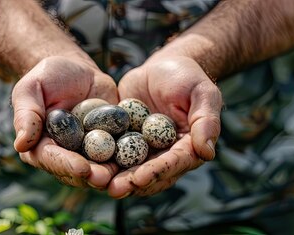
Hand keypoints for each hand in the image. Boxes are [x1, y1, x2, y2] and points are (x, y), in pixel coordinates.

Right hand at [11, 56, 118, 188]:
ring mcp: (87, 152)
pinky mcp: (108, 145)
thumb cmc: (47, 76)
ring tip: (124, 176)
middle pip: (76, 171)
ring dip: (111, 174)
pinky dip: (128, 160)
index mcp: (39, 146)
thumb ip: (26, 114)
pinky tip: (140, 161)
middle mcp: (63, 155)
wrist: (76, 69)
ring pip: (99, 168)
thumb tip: (20, 144)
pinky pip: (118, 155)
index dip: (66, 165)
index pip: (51, 159)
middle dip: (92, 176)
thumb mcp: (31, 89)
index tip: (81, 167)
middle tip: (105, 178)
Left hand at [109, 56, 221, 197]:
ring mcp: (145, 151)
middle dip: (132, 183)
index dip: (157, 172)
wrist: (161, 67)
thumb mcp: (202, 93)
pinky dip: (102, 161)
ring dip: (115, 178)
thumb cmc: (187, 77)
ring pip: (130, 170)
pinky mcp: (125, 142)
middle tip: (113, 188)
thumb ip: (206, 121)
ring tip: (97, 182)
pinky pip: (113, 154)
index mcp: (189, 148)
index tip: (140, 178)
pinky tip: (85, 165)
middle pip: (150, 175)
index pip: (174, 164)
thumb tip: (208, 152)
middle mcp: (167, 155)